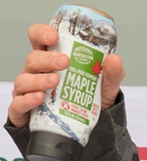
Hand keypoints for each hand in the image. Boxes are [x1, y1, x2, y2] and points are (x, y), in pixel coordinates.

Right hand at [8, 23, 124, 127]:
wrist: (89, 127)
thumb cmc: (88, 98)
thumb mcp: (105, 85)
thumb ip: (111, 72)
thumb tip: (114, 59)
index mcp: (52, 59)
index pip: (39, 39)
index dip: (42, 33)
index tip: (54, 36)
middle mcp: (37, 72)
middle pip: (33, 59)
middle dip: (46, 59)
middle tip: (63, 62)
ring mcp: (28, 90)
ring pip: (23, 80)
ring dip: (38, 80)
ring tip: (55, 81)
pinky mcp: (24, 109)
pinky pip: (18, 104)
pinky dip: (27, 100)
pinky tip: (40, 98)